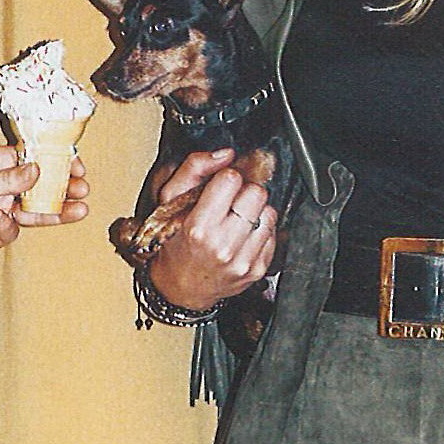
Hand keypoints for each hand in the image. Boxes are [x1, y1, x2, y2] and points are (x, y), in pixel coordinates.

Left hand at [0, 141, 88, 257]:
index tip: (77, 167)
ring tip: (78, 210)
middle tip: (83, 190)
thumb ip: (8, 180)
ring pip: (33, 211)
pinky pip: (11, 231)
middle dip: (62, 189)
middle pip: (39, 187)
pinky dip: (8, 228)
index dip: (56, 163)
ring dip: (54, 211)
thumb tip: (39, 169)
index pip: (33, 160)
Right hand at [142, 149, 278, 309]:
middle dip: (244, 193)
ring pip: (269, 212)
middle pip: (256, 193)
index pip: (231, 180)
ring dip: (255, 212)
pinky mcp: (258, 268)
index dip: (225, 179)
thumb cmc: (173, 243)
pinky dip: (260, 230)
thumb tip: (226, 154)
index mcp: (199, 228)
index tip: (218, 189)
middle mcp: (223, 246)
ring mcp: (243, 260)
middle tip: (230, 204)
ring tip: (236, 221)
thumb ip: (193, 169)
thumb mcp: (169, 202)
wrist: (181, 288)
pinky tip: (242, 236)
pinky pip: (273, 233)